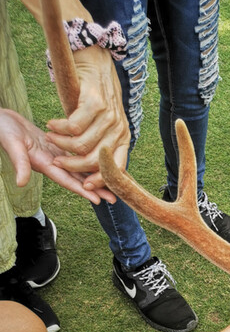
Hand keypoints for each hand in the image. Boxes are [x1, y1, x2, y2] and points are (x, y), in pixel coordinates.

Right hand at [0, 108, 114, 202]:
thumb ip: (18, 163)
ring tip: (112, 183)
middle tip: (115, 198)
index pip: (67, 181)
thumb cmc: (2, 130)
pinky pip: (76, 155)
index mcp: (44, 165)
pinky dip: (88, 160)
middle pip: (78, 178)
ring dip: (95, 176)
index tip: (98, 201)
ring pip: (79, 168)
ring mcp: (55, 155)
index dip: (83, 191)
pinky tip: (101, 162)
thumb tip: (21, 183)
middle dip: (96, 188)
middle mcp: (52, 163)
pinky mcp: (56, 146)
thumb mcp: (11, 145)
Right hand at [46, 46, 128, 189]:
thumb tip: (93, 172)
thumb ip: (99, 146)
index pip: (117, 170)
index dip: (102, 182)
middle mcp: (119, 130)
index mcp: (124, 140)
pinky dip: (59, 128)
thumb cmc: (95, 98)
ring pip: (82, 145)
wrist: (96, 61)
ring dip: (62, 145)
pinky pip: (74, 126)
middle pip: (94, 161)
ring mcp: (108, 116)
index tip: (86, 188)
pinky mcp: (95, 102)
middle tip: (56, 160)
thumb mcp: (103, 125)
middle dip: (73, 165)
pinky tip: (52, 124)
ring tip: (51, 138)